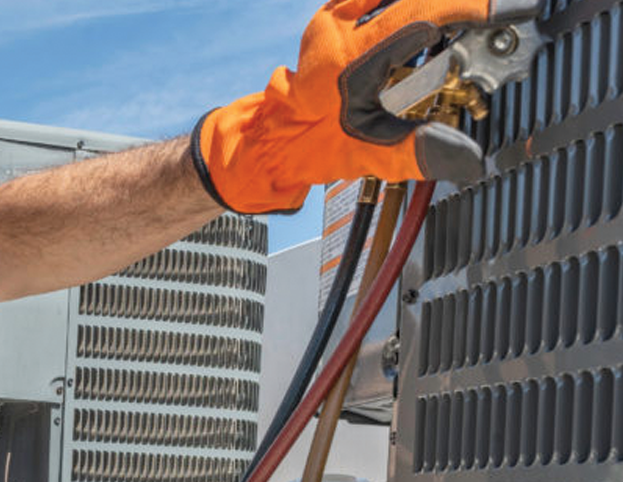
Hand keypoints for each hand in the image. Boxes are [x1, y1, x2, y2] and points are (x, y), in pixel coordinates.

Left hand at [192, 0, 543, 212]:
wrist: (273, 141)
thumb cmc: (312, 148)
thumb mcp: (368, 156)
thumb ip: (418, 152)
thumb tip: (469, 159)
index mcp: (347, 61)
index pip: (423, 14)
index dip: (474, 7)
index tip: (515, 9)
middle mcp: (338, 28)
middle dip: (465, 8)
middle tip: (498, 22)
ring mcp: (335, 16)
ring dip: (440, 7)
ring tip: (472, 26)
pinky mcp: (336, 13)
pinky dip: (416, 6)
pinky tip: (437, 22)